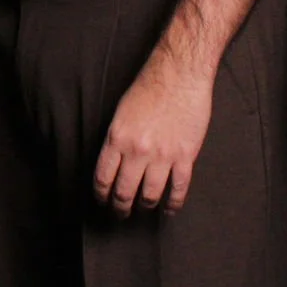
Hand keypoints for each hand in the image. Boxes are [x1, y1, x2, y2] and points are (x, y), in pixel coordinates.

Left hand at [93, 64, 213, 217]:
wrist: (179, 74)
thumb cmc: (149, 87)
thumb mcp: (121, 112)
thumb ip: (117, 139)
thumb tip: (114, 164)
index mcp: (117, 138)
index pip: (103, 177)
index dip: (101, 195)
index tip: (102, 201)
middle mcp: (138, 150)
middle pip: (124, 191)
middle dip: (120, 207)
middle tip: (121, 213)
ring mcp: (163, 155)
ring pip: (150, 195)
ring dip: (145, 206)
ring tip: (144, 209)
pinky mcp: (185, 156)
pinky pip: (178, 189)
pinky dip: (173, 204)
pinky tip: (170, 209)